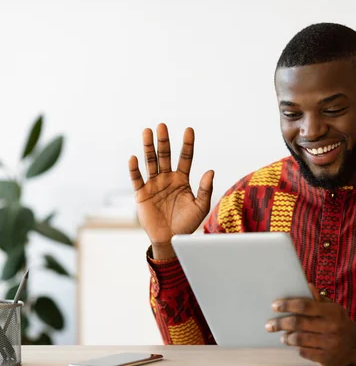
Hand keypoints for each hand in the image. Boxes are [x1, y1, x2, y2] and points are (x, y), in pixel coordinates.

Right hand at [128, 124, 213, 258]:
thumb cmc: (187, 223)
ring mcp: (154, 185)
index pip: (185, 158)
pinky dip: (135, 169)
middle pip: (165, 156)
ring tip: (147, 132)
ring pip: (151, 162)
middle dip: (164, 141)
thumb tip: (210, 170)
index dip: (187, 144)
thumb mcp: (201, 206)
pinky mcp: (141, 194)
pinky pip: (137, 179)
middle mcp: (167, 178)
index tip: (189, 129)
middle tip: (162, 125)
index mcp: (182, 179)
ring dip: (148, 148)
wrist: (171, 239)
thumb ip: (205, 189)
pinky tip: (134, 158)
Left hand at [265, 285, 355, 365]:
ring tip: (282, 336)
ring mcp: (330, 344)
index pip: (305, 305)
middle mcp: (332, 327)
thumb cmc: (340, 322)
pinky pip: (304, 352)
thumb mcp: (334, 308)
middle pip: (298, 323)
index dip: (287, 305)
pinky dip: (296, 347)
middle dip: (280, 323)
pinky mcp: (327, 359)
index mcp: (333, 311)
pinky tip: (294, 344)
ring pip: (299, 339)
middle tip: (269, 325)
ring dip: (287, 337)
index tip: (274, 306)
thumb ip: (319, 299)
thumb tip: (306, 285)